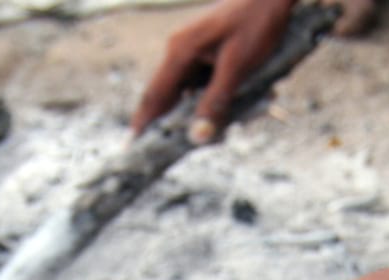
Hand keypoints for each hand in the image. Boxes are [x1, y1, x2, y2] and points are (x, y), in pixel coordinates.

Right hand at [131, 0, 295, 143]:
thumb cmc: (257, 23)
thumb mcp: (237, 67)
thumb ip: (216, 102)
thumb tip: (197, 137)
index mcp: (180, 51)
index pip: (154, 95)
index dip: (143, 122)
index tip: (131, 147)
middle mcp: (181, 50)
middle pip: (170, 97)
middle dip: (178, 123)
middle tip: (179, 147)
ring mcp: (195, 50)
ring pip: (191, 93)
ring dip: (206, 111)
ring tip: (227, 126)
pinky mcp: (210, 52)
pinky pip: (207, 84)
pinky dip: (219, 98)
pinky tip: (245, 104)